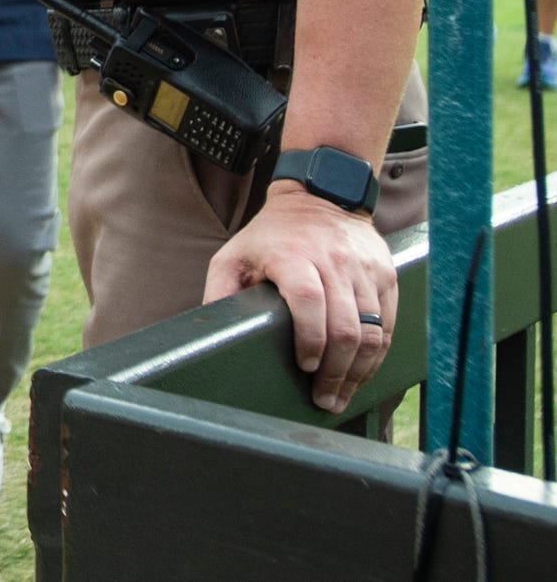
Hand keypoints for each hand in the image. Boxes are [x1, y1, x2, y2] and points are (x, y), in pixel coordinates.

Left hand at [205, 180, 396, 413]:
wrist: (322, 198)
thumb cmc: (272, 234)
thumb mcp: (235, 254)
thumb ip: (220, 290)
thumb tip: (210, 328)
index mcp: (292, 256)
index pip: (308, 302)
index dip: (310, 339)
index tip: (304, 366)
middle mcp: (333, 261)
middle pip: (344, 326)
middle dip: (336, 372)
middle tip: (325, 399)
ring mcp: (364, 268)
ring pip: (371, 331)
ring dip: (359, 370)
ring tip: (343, 393)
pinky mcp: (385, 274)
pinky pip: (387, 322)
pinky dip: (377, 353)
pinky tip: (362, 371)